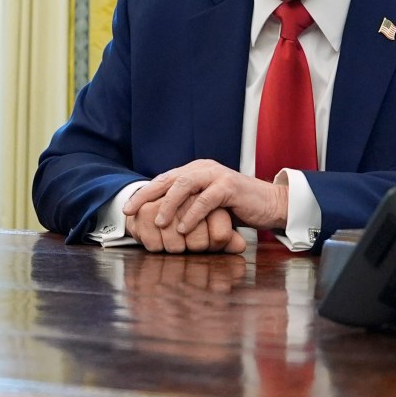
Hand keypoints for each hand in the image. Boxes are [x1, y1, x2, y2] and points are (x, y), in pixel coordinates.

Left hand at [128, 159, 285, 247]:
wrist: (269, 204)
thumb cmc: (236, 209)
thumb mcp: (206, 206)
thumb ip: (187, 206)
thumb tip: (158, 221)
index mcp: (195, 171)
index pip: (163, 179)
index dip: (144, 193)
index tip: (126, 209)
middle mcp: (203, 168)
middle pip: (168, 179)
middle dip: (146, 196)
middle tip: (130, 211)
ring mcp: (216, 175)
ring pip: (184, 185)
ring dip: (168, 205)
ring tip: (158, 223)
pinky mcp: (229, 186)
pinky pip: (206, 199)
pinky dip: (192, 214)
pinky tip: (182, 228)